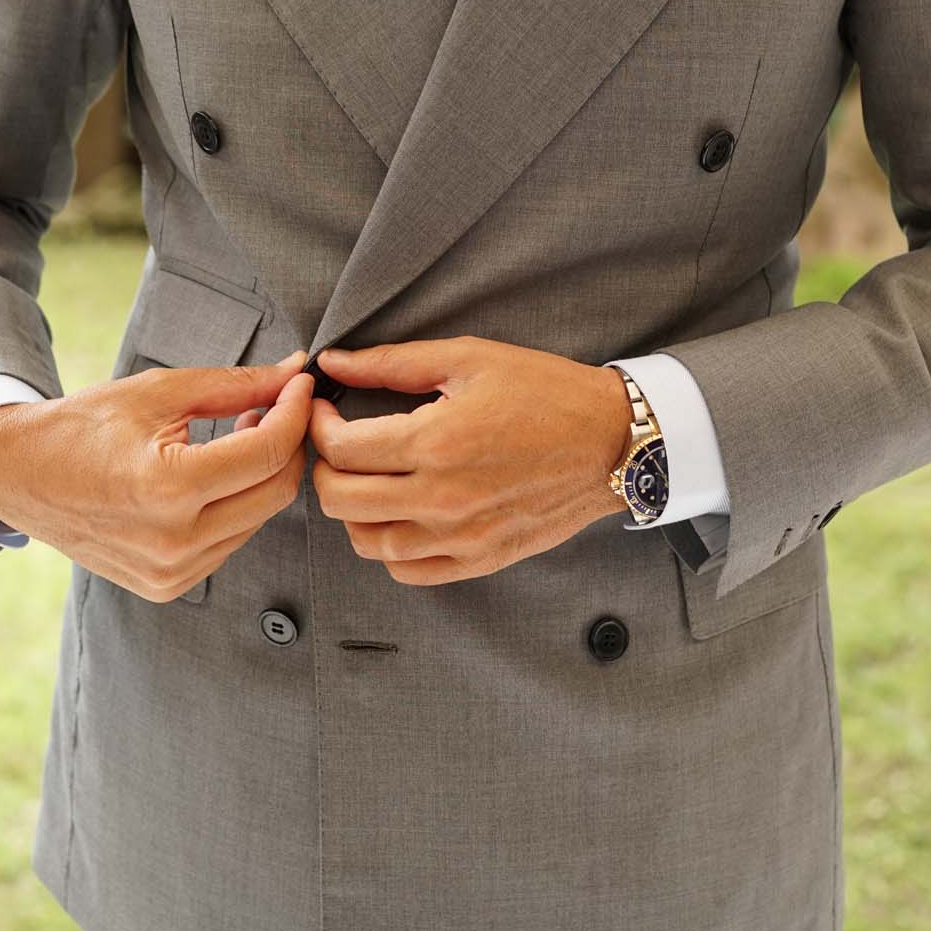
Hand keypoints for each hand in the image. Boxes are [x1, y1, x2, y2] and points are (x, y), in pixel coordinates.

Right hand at [0, 352, 313, 600]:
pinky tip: (218, 473)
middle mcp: (172, 541)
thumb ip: (235, 385)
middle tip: (279, 406)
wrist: (19, 475)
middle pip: (274, 491)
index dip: (295, 413)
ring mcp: (171, 571)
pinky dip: (237, 505)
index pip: (267, 453)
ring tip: (242, 433)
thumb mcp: (159, 392)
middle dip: (289, 444)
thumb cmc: (82, 427)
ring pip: (258, 519)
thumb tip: (293, 373)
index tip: (299, 386)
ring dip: (263, 475)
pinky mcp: (167, 585)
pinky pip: (230, 542)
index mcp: (167, 487)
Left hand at [309, 336, 632, 584]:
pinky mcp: (480, 559)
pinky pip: (408, 571)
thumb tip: (334, 363)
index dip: (318, 426)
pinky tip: (398, 516)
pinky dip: (389, 548)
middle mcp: (442, 498)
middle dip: (324, 467)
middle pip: (340, 500)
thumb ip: (393, 363)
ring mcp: (461, 537)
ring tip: (367, 480)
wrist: (613, 442)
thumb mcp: (470, 359)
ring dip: (353, 511)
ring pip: (368, 543)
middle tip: (338, 445)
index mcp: (435, 443)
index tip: (326, 410)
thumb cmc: (546, 393)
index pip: (340, 449)